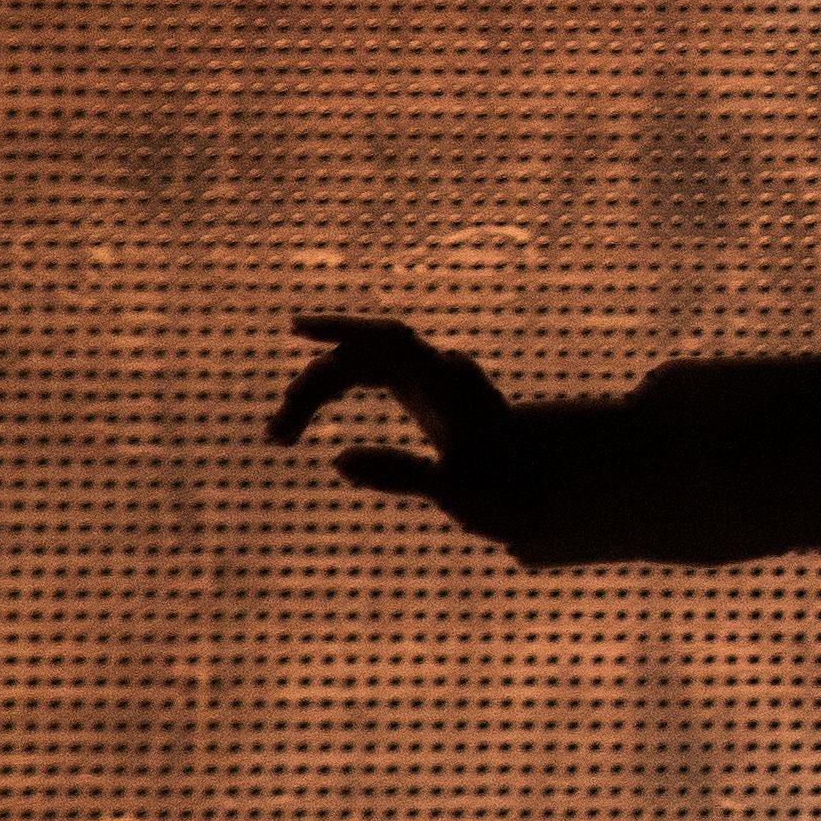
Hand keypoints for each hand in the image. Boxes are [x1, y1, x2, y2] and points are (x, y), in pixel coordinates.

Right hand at [264, 313, 599, 560]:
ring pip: (359, 368)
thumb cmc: (508, 493)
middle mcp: (439, 372)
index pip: (390, 340)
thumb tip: (339, 460)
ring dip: (316, 392)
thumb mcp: (456, 492)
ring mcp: (430, 380)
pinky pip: (366, 378)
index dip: (343, 327)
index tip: (295, 328)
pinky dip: (333, 392)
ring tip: (277, 437)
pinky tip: (301, 417)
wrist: (543, 491)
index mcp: (449, 384)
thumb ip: (403, 475)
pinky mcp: (422, 395)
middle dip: (313, 386)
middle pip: (362, 356)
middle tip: (276, 436)